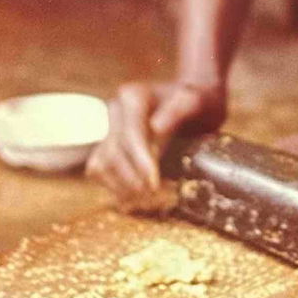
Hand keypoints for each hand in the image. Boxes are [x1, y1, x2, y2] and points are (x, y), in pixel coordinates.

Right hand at [85, 80, 226, 210]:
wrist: (191, 103)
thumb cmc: (196, 101)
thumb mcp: (195, 101)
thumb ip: (178, 109)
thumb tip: (156, 128)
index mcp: (133, 97)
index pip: (131, 133)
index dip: (140, 161)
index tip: (154, 183)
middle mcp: (115, 111)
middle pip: (114, 152)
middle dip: (133, 178)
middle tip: (155, 196)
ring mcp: (109, 128)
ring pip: (101, 163)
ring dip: (121, 186)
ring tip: (145, 200)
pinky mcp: (107, 145)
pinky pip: (100, 170)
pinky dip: (114, 186)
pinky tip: (133, 199)